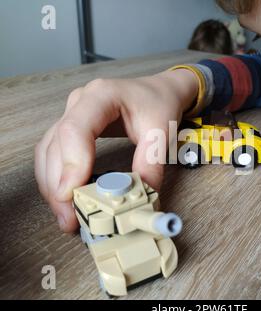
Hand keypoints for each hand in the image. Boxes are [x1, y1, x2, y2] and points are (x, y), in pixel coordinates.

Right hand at [34, 70, 197, 231]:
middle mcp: (80, 102)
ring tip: (66, 216)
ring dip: (52, 185)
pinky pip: (53, 153)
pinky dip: (55, 178)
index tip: (70, 194)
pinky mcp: (72, 128)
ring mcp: (72, 114)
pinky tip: (65, 198)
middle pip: (55, 144)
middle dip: (58, 185)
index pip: (75, 129)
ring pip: (48, 151)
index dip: (70, 163)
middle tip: (69, 218)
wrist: (158, 92)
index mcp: (102, 95)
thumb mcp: (162, 132)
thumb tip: (139, 199)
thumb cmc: (160, 105)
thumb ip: (151, 164)